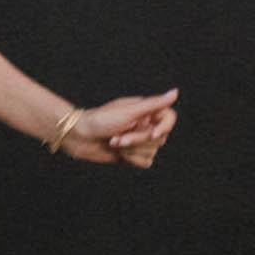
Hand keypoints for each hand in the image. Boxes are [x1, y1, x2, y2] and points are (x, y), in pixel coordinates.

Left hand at [62, 89, 177, 167]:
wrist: (79, 136)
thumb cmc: (100, 120)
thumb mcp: (129, 111)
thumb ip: (154, 104)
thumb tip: (175, 92)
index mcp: (146, 111)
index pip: (170, 118)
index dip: (165, 128)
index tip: (153, 134)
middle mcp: (146, 125)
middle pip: (160, 139)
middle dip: (137, 140)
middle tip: (118, 137)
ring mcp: (140, 140)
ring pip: (152, 152)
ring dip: (131, 150)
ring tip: (113, 142)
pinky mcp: (133, 154)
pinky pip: (145, 162)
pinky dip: (131, 159)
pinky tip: (117, 152)